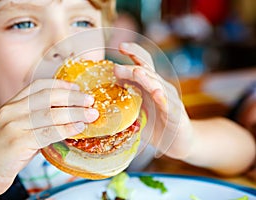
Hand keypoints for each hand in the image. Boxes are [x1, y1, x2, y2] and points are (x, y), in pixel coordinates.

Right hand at [0, 79, 97, 198]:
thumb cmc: (3, 153)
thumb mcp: (19, 130)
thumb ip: (38, 123)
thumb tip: (68, 119)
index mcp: (12, 105)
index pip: (38, 86)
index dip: (60, 85)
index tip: (77, 88)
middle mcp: (12, 111)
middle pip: (48, 97)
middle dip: (72, 97)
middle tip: (90, 101)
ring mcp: (13, 126)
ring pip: (50, 114)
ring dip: (75, 113)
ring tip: (91, 114)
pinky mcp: (17, 142)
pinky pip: (47, 133)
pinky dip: (66, 129)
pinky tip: (78, 128)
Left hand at [114, 42, 192, 158]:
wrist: (180, 143)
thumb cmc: (156, 126)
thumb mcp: (136, 114)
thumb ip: (123, 105)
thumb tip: (99, 104)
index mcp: (149, 86)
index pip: (142, 64)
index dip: (134, 53)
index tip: (120, 46)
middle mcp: (160, 88)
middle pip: (147, 70)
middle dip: (132, 65)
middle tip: (116, 68)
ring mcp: (169, 99)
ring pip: (157, 84)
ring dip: (146, 78)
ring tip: (136, 72)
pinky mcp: (176, 113)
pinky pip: (169, 103)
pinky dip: (162, 97)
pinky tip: (156, 93)